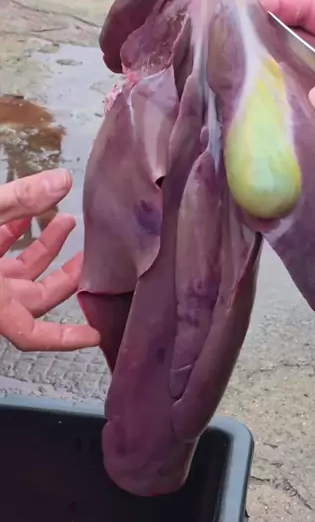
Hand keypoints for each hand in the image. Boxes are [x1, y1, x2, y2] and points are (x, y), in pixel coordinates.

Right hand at [0, 169, 99, 350]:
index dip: (64, 339)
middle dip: (65, 277)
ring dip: (42, 247)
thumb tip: (61, 183)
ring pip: (18, 274)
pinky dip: (13, 234)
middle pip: (34, 298)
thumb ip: (17, 201)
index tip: (94, 336)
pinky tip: (28, 211)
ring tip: (67, 220)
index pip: (31, 335)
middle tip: (90, 256)